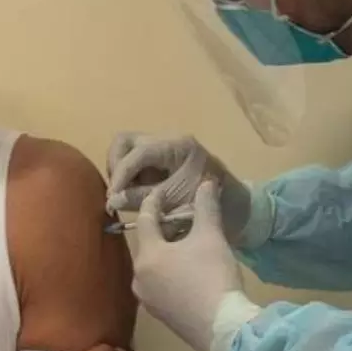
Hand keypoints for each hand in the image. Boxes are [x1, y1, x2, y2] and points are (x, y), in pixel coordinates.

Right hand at [105, 133, 260, 244]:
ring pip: (127, 150)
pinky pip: (135, 163)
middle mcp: (167, 141)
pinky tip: (134, 196)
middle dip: (116, 166)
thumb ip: (144, 199)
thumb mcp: (178, 204)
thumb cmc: (214, 204)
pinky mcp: (160, 161)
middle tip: (116, 193)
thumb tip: (113, 199)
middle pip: (125, 142)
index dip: (121, 175)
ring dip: (121, 172)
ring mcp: (162, 149)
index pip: (138, 152)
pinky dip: (129, 178)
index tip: (113, 197)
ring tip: (126, 196)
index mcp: (178, 146)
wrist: (239, 209)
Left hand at [132, 181, 247, 350]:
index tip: (163, 191)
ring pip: (153, 267)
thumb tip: (206, 183)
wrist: (223, 328)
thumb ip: (206, 207)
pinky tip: (187, 272)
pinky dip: (169, 274)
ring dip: (166, 254)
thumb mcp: (211, 236)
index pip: (146, 220)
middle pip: (148, 245)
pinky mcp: (160, 316)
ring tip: (185, 245)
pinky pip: (160, 286)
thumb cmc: (213, 277)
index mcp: (147, 256)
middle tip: (179, 218)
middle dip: (162, 230)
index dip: (155, 202)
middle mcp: (139, 278)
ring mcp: (148, 300)